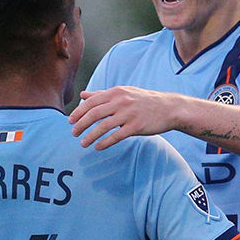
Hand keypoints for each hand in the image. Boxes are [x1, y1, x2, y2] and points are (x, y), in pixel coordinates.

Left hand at [68, 87, 184, 149]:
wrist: (169, 108)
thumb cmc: (144, 101)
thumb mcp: (124, 93)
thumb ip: (102, 94)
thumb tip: (83, 95)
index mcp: (116, 92)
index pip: (91, 102)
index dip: (78, 112)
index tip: (70, 121)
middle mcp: (121, 101)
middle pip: (94, 114)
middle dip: (81, 124)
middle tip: (73, 133)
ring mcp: (129, 114)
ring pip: (103, 126)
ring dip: (90, 136)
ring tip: (83, 143)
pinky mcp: (136, 126)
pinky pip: (116, 136)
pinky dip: (105, 142)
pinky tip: (98, 147)